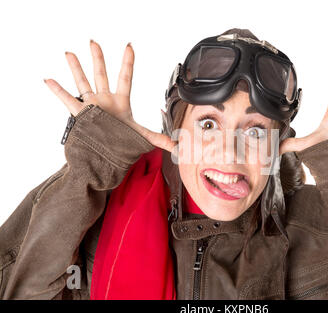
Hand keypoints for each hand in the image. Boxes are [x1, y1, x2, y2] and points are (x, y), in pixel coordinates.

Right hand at [44, 40, 174, 152]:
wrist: (107, 155)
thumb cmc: (122, 143)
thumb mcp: (140, 137)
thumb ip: (158, 138)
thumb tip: (177, 144)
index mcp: (120, 102)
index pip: (125, 77)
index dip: (127, 62)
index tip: (129, 47)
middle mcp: (105, 100)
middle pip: (101, 75)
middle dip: (98, 58)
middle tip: (94, 42)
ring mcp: (92, 106)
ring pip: (83, 82)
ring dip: (76, 68)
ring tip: (70, 53)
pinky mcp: (81, 114)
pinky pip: (68, 100)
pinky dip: (58, 91)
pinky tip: (49, 80)